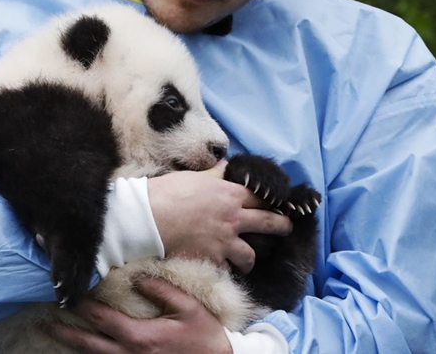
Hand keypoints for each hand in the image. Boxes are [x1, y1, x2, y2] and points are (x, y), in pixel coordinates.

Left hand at [50, 276, 231, 353]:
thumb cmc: (205, 338)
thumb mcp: (188, 308)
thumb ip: (161, 290)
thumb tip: (138, 277)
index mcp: (138, 336)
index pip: (100, 317)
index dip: (80, 305)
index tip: (67, 293)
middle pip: (87, 343)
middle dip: (65, 330)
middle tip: (46, 321)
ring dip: (75, 346)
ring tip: (57, 335)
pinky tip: (86, 351)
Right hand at [147, 161, 292, 273]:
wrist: (149, 217)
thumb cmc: (168, 191)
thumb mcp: (196, 175)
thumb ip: (216, 173)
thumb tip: (226, 165)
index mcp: (230, 195)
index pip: (262, 196)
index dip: (273, 200)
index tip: (279, 203)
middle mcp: (233, 219)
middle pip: (269, 223)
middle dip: (282, 226)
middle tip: (287, 228)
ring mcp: (224, 242)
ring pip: (250, 256)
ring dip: (250, 259)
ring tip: (248, 261)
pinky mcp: (211, 260)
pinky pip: (225, 269)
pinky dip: (223, 270)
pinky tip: (221, 270)